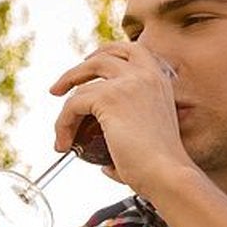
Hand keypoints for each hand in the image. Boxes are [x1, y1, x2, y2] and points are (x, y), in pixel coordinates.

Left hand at [48, 42, 183, 192]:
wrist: (167, 175)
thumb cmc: (160, 169)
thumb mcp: (148, 140)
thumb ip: (129, 140)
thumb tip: (107, 164)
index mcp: (159, 80)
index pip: (132, 51)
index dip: (106, 53)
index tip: (88, 64)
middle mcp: (146, 75)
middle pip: (103, 57)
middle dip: (77, 69)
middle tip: (59, 87)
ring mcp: (127, 83)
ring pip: (82, 83)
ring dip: (65, 108)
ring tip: (61, 133)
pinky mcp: (108, 98)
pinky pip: (73, 104)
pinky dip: (62, 123)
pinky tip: (64, 143)